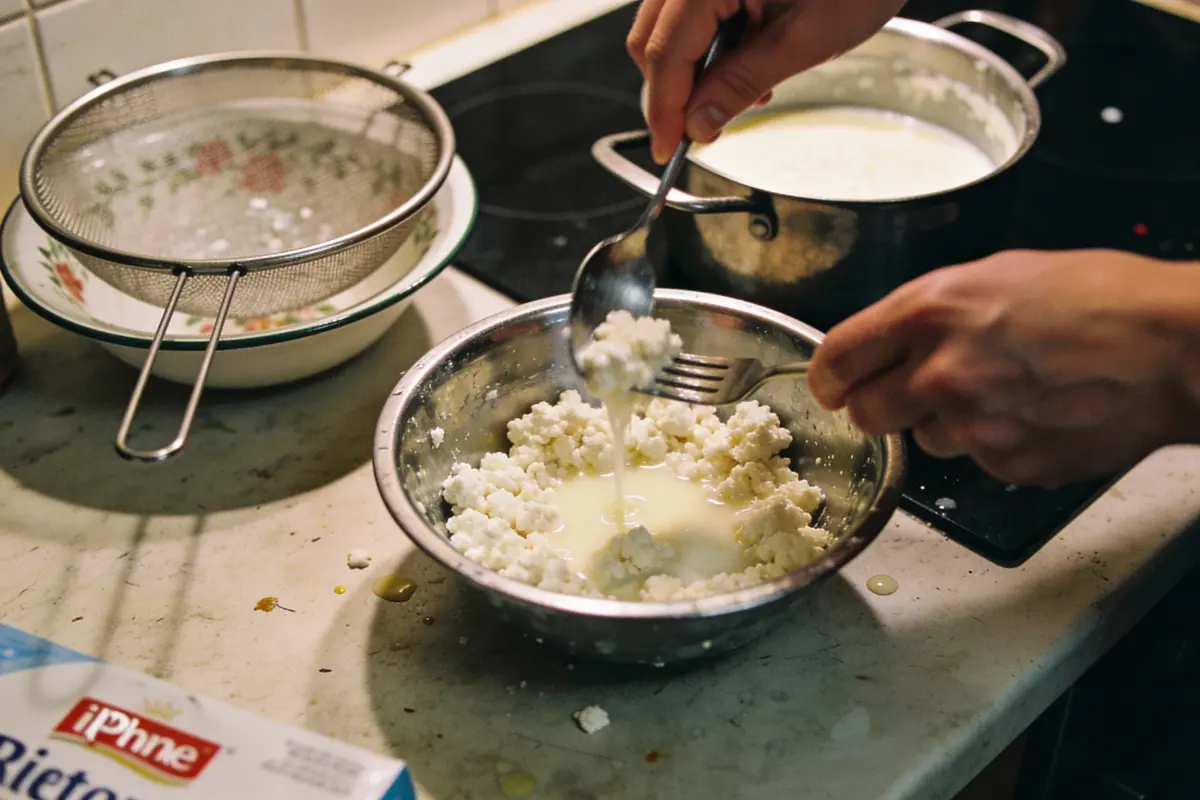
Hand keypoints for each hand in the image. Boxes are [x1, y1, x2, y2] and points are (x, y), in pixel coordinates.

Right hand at [627, 0, 905, 162]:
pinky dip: (705, 48)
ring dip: (690, 73)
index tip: (668, 149)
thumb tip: (697, 125)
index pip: (664, 51)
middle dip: (672, 93)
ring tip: (741, 95)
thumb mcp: (802, 39)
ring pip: (665, 31)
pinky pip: (689, 16)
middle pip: (652, 40)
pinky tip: (742, 64)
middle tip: (701, 132)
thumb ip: (740, 83)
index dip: (663, 108)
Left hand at [807, 249, 1199, 486]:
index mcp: (927, 313)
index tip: (830, 385)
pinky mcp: (1005, 463)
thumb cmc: (1099, 299)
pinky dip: (993, 443)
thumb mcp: (995, 276)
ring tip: (1002, 392)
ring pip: (922, 439)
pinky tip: (1032, 413)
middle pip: (865, 414)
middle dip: (880, 406)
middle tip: (912, 394)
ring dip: (945, 423)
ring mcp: (972, 424)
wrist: (1171, 347)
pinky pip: (974, 460)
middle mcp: (938, 371)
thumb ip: (929, 313)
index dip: (828, 377)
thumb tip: (890, 340)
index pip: (836, 358)